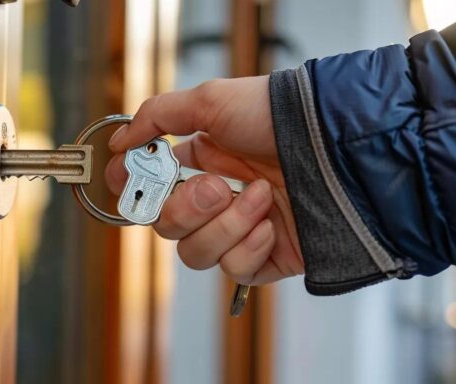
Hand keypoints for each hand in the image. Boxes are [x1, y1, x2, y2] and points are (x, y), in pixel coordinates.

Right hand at [106, 76, 303, 284]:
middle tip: (219, 188)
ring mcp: (240, 231)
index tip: (126, 183)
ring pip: (196, 254)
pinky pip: (235, 269)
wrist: (334, 148)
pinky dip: (250, 247)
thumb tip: (120, 141)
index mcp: (200, 163)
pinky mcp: (265, 259)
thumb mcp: (211, 100)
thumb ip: (157, 116)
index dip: (134, 189)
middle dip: (188, 209)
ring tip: (260, 199)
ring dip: (225, 226)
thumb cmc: (278, 118)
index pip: (150, 187)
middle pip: (167, 227)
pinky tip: (272, 225)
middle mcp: (217, 198)